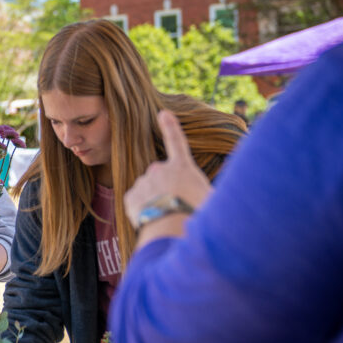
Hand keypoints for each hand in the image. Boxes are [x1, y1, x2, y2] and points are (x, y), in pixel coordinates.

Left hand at [123, 110, 212, 227]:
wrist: (171, 229)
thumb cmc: (197, 216)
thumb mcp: (212, 199)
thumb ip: (207, 190)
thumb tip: (211, 194)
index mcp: (182, 167)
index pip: (177, 142)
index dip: (170, 127)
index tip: (163, 114)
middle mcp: (159, 170)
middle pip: (162, 178)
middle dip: (167, 190)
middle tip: (178, 208)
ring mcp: (143, 182)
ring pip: (149, 192)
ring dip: (156, 202)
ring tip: (167, 218)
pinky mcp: (130, 197)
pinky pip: (137, 204)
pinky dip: (144, 212)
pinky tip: (154, 221)